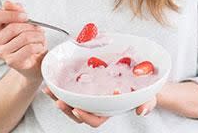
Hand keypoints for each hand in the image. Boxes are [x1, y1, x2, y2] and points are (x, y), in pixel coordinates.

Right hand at [0, 0, 46, 82]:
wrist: (34, 63)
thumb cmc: (28, 42)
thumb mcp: (23, 23)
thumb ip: (16, 11)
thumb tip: (8, 2)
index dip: (11, 14)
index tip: (25, 16)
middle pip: (13, 27)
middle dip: (31, 27)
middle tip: (39, 29)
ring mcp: (1, 53)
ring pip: (23, 37)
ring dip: (38, 36)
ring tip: (40, 39)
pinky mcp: (11, 62)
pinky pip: (29, 48)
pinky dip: (39, 46)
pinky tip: (39, 47)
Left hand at [41, 85, 156, 125]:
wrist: (141, 79)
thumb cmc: (142, 91)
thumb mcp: (148, 96)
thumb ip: (147, 103)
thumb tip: (142, 111)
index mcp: (108, 111)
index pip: (96, 120)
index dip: (87, 116)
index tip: (79, 109)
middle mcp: (96, 107)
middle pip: (78, 114)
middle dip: (67, 109)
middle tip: (60, 101)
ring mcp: (89, 97)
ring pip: (70, 103)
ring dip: (58, 98)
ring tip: (49, 91)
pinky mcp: (84, 86)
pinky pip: (69, 90)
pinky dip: (59, 87)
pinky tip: (51, 80)